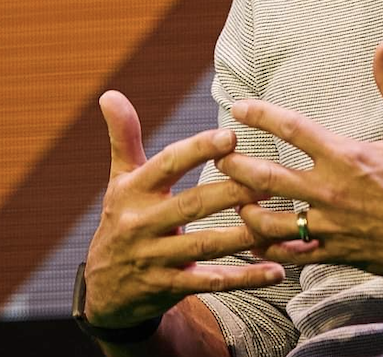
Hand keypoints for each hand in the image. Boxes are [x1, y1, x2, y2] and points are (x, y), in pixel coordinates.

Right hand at [83, 91, 284, 328]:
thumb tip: (109, 93)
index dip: (198, 150)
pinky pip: (211, 282)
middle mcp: (141, 224)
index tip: (231, 135)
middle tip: (270, 177)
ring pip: (204, 245)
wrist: (103, 290)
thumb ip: (124, 136)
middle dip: (231, 191)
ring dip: (244, 234)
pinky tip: (277, 270)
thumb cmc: (123, 218)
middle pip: (192, 204)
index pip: (167, 165)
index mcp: (133, 191)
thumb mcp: (120, 178)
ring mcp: (155, 259)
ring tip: (278, 219)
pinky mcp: (169, 288)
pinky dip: (245, 278)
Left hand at [216, 41, 382, 287]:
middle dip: (235, 163)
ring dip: (245, 209)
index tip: (240, 107)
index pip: (292, 129)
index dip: (262, 114)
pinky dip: (269, 249)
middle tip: (217, 153)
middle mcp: (330, 191)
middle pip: (265, 176)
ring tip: (231, 198)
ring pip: (269, 222)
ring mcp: (330, 226)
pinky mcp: (336, 253)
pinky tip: (256, 242)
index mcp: (346, 156)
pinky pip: (291, 255)